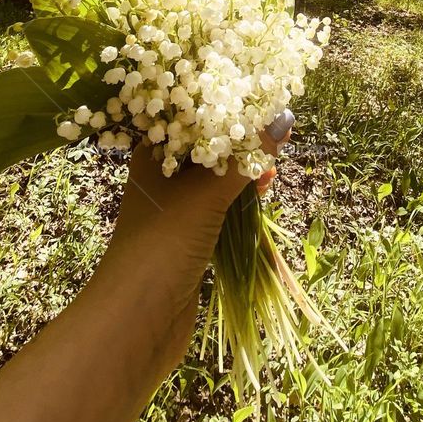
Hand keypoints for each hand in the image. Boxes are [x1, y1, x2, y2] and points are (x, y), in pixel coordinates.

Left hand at [101, 110, 294, 369]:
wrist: (138, 318)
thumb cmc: (164, 242)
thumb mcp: (207, 193)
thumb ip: (245, 157)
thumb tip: (284, 117)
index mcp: (151, 153)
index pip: (190, 114)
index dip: (226, 106)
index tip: (263, 103)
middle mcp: (160, 175)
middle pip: (207, 145)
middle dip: (241, 140)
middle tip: (276, 138)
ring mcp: (174, 207)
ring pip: (215, 176)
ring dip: (244, 171)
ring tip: (271, 171)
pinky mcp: (188, 235)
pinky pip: (219, 204)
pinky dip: (240, 198)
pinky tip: (261, 195)